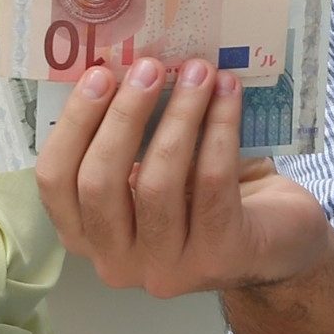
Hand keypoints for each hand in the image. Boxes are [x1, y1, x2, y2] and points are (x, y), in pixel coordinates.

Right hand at [33, 55, 333, 299]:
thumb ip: (131, 137)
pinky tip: (228, 94)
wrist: (277, 240)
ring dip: (179, 115)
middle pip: (99, 184)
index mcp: (88, 236)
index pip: (56, 183)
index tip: (99, 74)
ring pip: (157, 183)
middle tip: (150, 66)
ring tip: (199, 70)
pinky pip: (211, 182)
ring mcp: (167, 269)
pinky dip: (219, 129)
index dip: (73, 125)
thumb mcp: (155, 168)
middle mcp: (117, 262)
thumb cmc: (203, 194)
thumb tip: (127, 64)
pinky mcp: (219, 257)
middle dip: (123, 115)